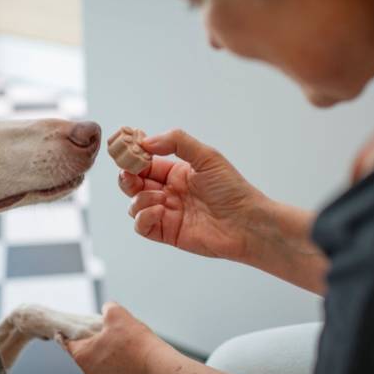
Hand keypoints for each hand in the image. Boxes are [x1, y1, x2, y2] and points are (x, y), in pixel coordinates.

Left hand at [60, 302, 169, 373]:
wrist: (156, 367)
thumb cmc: (134, 341)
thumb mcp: (117, 314)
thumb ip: (107, 308)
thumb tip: (107, 309)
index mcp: (83, 356)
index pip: (67, 344)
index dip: (64, 335)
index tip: (59, 333)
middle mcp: (90, 373)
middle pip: (85, 353)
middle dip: (92, 341)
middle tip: (104, 331)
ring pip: (99, 362)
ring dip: (105, 352)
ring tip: (120, 341)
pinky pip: (112, 370)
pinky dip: (116, 362)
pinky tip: (129, 353)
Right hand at [120, 128, 271, 261]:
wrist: (247, 223)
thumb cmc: (232, 189)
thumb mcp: (206, 156)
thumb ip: (177, 142)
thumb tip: (146, 141)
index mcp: (176, 172)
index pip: (146, 163)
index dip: (134, 157)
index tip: (126, 151)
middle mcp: (169, 192)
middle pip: (134, 184)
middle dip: (128, 177)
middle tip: (130, 174)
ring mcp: (167, 213)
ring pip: (135, 204)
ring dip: (140, 198)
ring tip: (159, 198)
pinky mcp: (167, 232)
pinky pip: (142, 226)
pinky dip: (144, 217)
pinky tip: (160, 211)